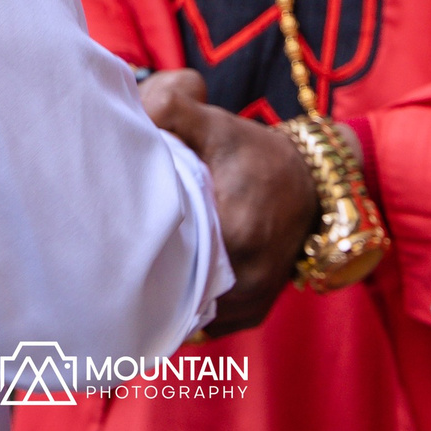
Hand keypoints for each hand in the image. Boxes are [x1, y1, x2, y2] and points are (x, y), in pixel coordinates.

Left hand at [139, 69, 319, 335]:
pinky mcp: (255, 311)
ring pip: (193, 311)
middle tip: (123, 249)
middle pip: (178, 289)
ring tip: (149, 265)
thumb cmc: (256, 153)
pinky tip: (174, 283)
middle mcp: (249, 278)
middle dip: (152, 270)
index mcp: (237, 234)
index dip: (140, 243)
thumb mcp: (217, 125)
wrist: (309, 182)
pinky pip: (211, 320)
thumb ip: (173, 110)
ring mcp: (253, 301)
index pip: (170, 257)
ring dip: (172, 292)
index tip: (121, 229)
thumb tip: (136, 112)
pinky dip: (192, 304)